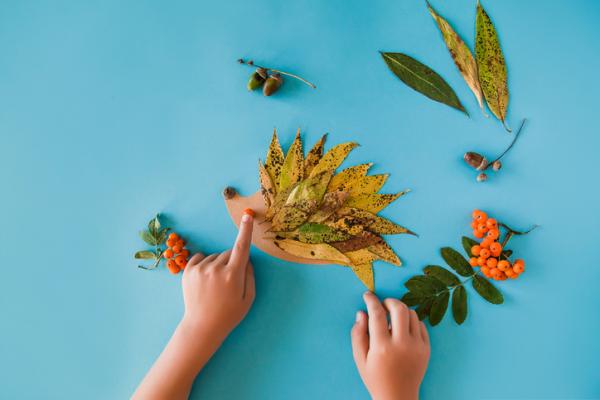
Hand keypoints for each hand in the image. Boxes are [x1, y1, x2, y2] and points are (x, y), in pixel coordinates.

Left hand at [181, 211, 255, 344]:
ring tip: (215, 286)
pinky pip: (201, 257)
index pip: (242, 247)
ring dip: (218, 265)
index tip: (247, 216)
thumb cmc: (229, 314)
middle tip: (229, 283)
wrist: (202, 326)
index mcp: (233, 275)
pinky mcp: (188, 270)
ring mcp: (200, 269)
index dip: (246, 230)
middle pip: (229, 254)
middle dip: (232, 263)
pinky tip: (205, 280)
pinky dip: (205, 264)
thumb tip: (246, 259)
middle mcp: (216, 268)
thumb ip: (250, 276)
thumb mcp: (248, 298)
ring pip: (215, 257)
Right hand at [351, 292, 429, 399]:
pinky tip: (403, 329)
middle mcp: (402, 344)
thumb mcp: (360, 359)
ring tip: (392, 319)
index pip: (377, 314)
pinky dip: (411, 322)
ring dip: (400, 311)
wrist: (398, 397)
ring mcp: (417, 346)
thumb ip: (358, 334)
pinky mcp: (426, 349)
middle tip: (383, 304)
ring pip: (412, 314)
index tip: (368, 295)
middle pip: (399, 308)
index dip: (371, 301)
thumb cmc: (376, 378)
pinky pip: (421, 325)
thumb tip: (361, 313)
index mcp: (382, 347)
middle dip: (389, 301)